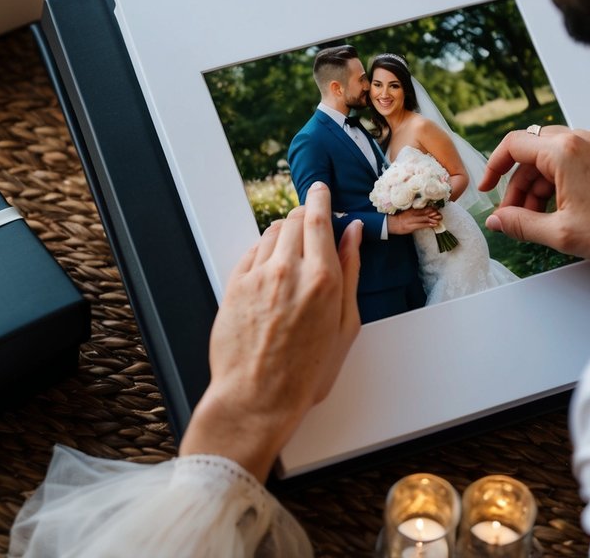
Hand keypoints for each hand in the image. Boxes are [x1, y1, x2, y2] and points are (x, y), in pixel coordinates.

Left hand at [179, 182, 361, 479]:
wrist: (256, 400)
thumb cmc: (306, 373)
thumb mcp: (345, 326)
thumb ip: (351, 272)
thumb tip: (354, 233)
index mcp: (323, 279)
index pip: (319, 217)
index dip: (320, 197)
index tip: (320, 189)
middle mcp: (289, 269)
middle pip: (294, 219)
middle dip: (304, 216)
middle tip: (310, 227)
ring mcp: (258, 276)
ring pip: (271, 232)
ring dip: (284, 234)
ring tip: (292, 258)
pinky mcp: (234, 285)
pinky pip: (251, 252)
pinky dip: (264, 252)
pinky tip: (271, 273)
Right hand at [388, 206, 441, 233]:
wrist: (391, 224)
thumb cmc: (400, 218)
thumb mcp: (407, 212)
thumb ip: (414, 211)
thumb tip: (424, 211)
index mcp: (412, 209)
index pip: (423, 208)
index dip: (431, 209)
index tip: (437, 209)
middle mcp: (413, 213)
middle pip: (425, 213)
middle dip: (434, 214)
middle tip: (441, 215)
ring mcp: (412, 220)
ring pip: (425, 218)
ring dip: (433, 219)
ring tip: (440, 219)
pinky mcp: (411, 226)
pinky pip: (422, 225)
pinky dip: (429, 224)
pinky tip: (434, 224)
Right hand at [480, 125, 589, 267]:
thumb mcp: (563, 234)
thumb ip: (521, 224)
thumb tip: (497, 222)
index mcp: (566, 150)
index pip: (514, 144)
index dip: (494, 167)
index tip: (488, 188)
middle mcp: (584, 136)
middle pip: (535, 151)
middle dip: (520, 183)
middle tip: (517, 215)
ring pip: (556, 153)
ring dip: (542, 181)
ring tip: (543, 216)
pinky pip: (579, 154)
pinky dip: (565, 175)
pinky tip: (568, 204)